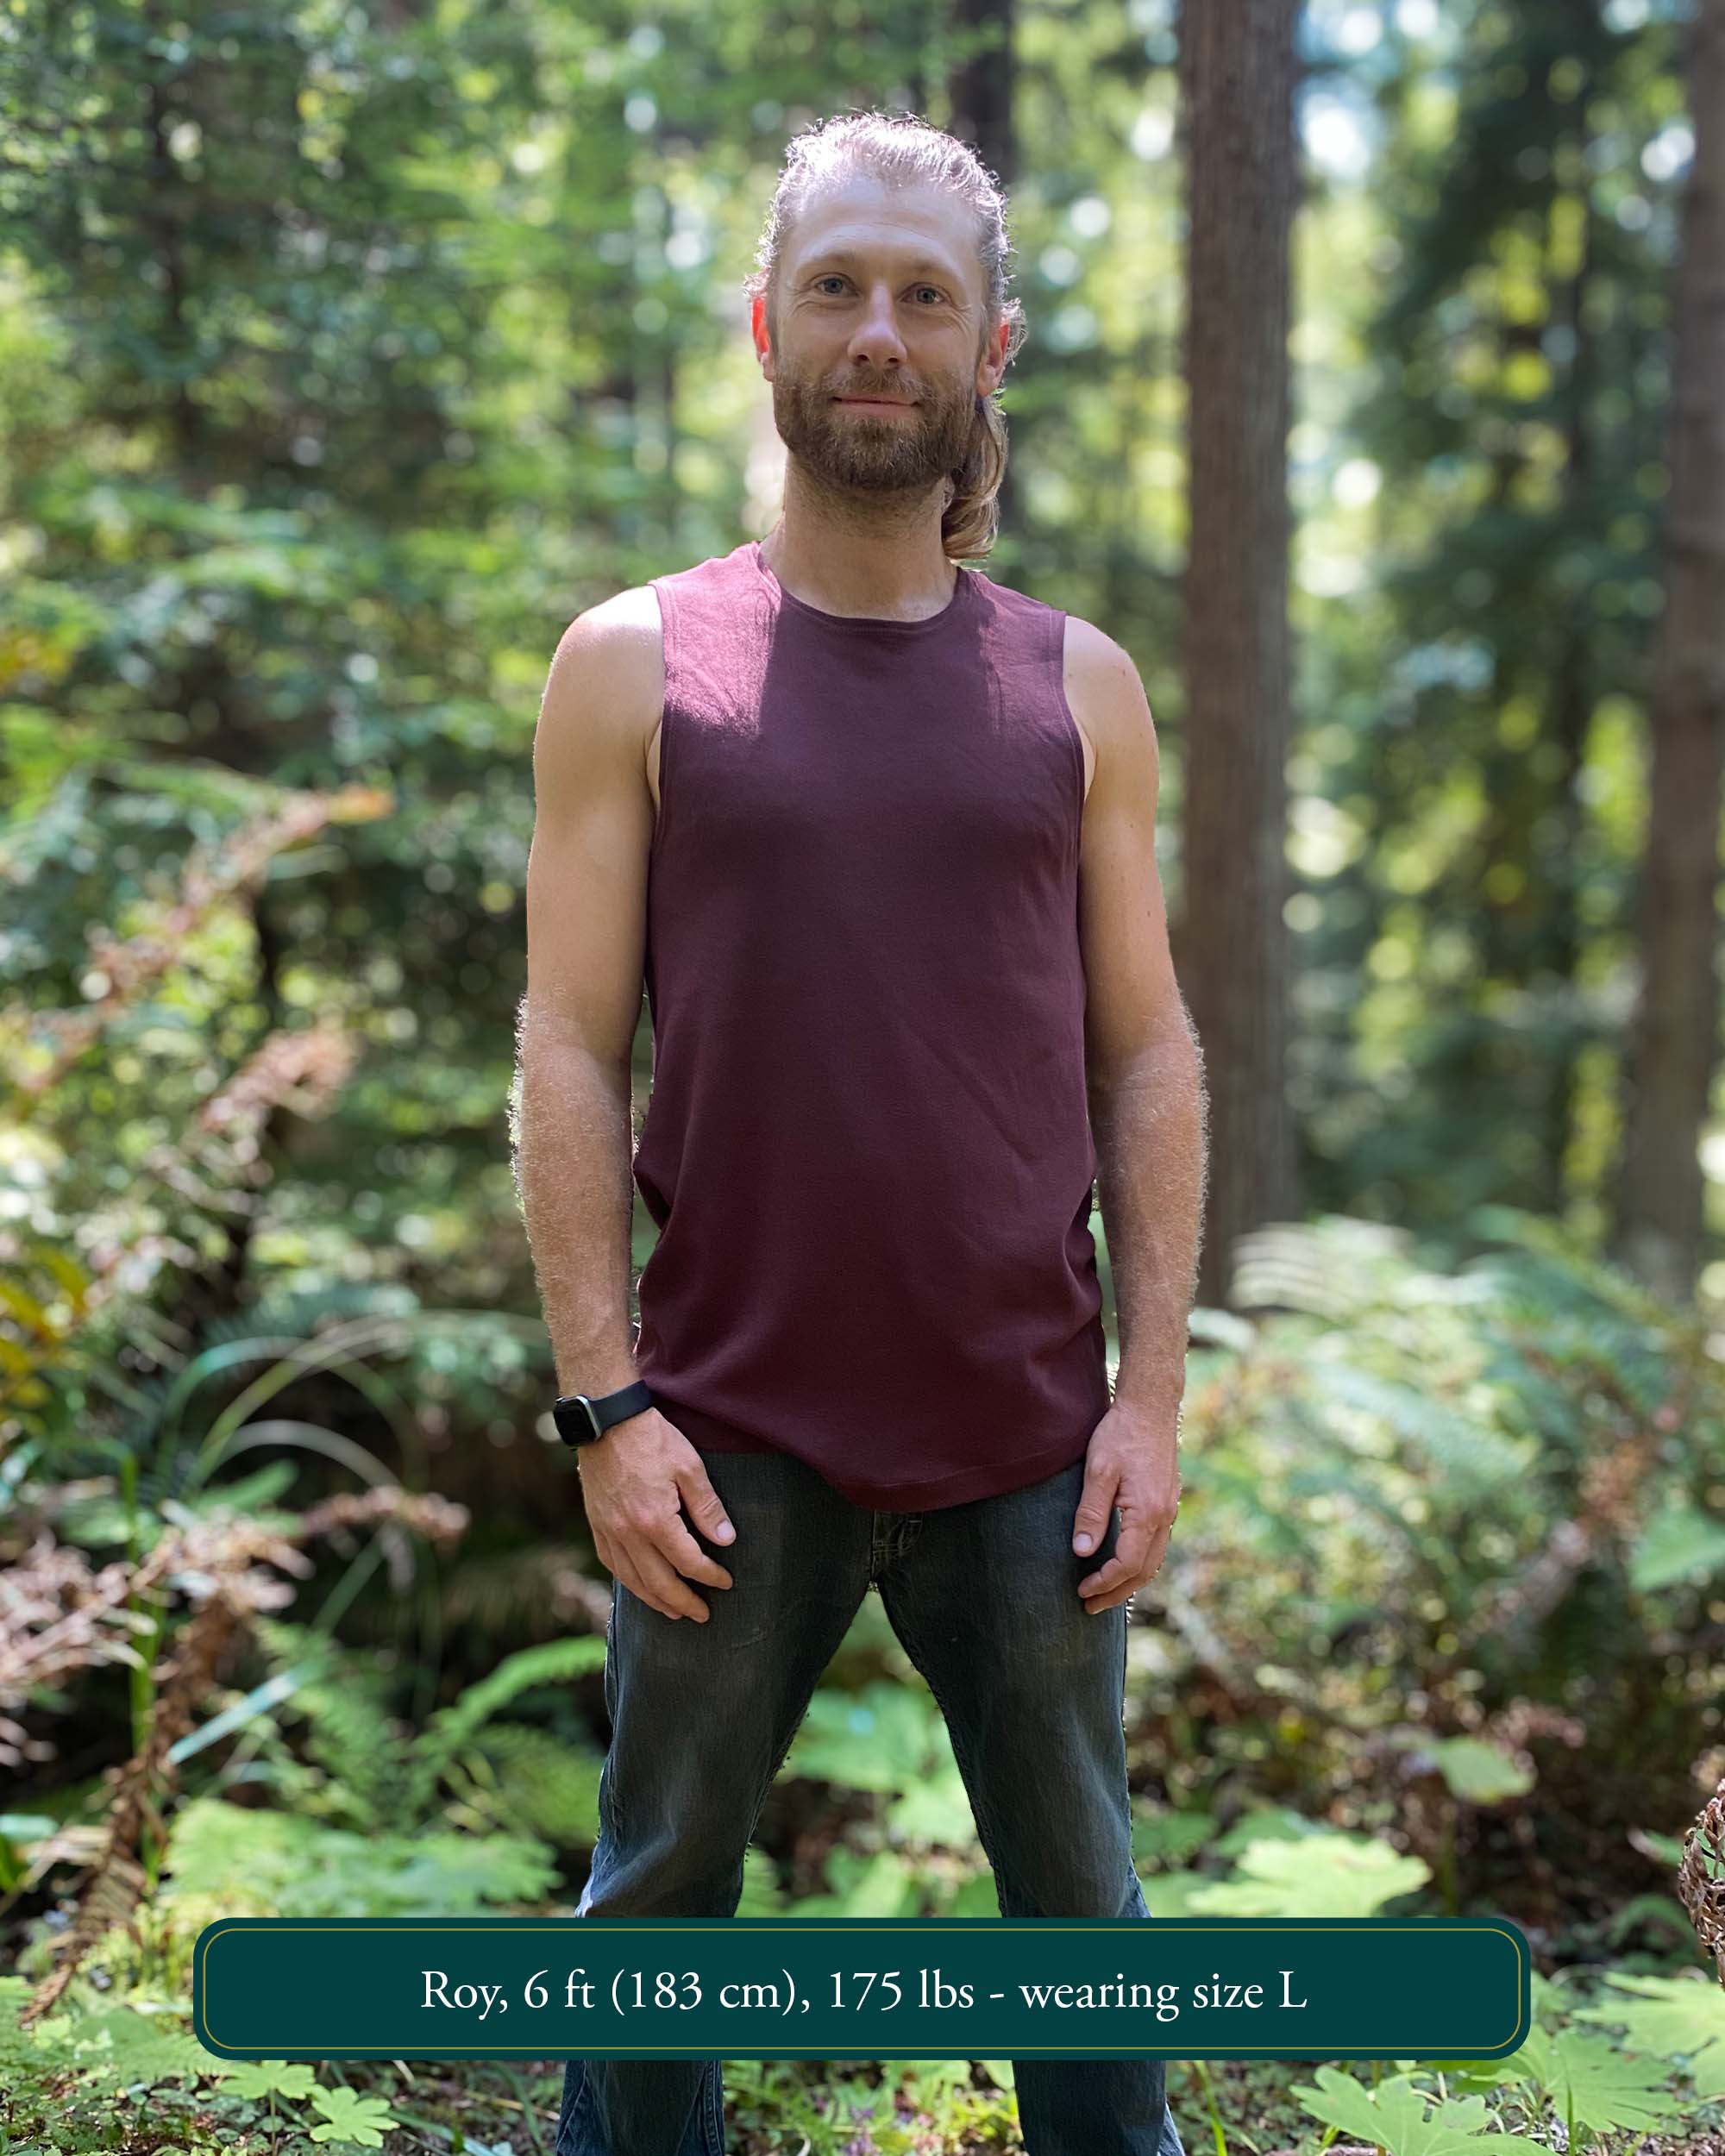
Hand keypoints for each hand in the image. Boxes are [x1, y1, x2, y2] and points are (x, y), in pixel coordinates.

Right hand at [576, 1405, 736, 1621]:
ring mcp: (608, 1530)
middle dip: (683, 1602)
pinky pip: (611, 1564)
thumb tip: (727, 1540)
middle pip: (659, 1582)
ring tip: (673, 1612)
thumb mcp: (689, 1467)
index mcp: (655, 1520)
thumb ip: (707, 1507)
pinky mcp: (596, 1524)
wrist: (607, 1421)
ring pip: (632, 1580)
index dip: (710, 1576)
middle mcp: (628, 1533)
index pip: (688, 1562)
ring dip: (655, 1601)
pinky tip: (640, 1586)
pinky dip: (628, 1582)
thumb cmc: (652, 1439)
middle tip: (702, 1615)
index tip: (726, 1581)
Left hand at [1071, 1397, 1180, 1615]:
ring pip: (1154, 1560)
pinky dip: (1140, 1563)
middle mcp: (1164, 1517)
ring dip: (1130, 1581)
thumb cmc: (1120, 1435)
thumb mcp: (1098, 1471)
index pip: (1127, 1564)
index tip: (1081, 1591)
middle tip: (1089, 1607)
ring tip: (1104, 1593)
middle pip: (1145, 1571)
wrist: (1150, 1407)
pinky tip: (1122, 1562)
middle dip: (1117, 1592)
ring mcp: (1169, 1510)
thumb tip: (1081, 1551)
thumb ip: (1090, 1513)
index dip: (1104, 1582)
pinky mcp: (1167, 1502)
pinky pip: (1157, 1545)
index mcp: (1147, 1513)